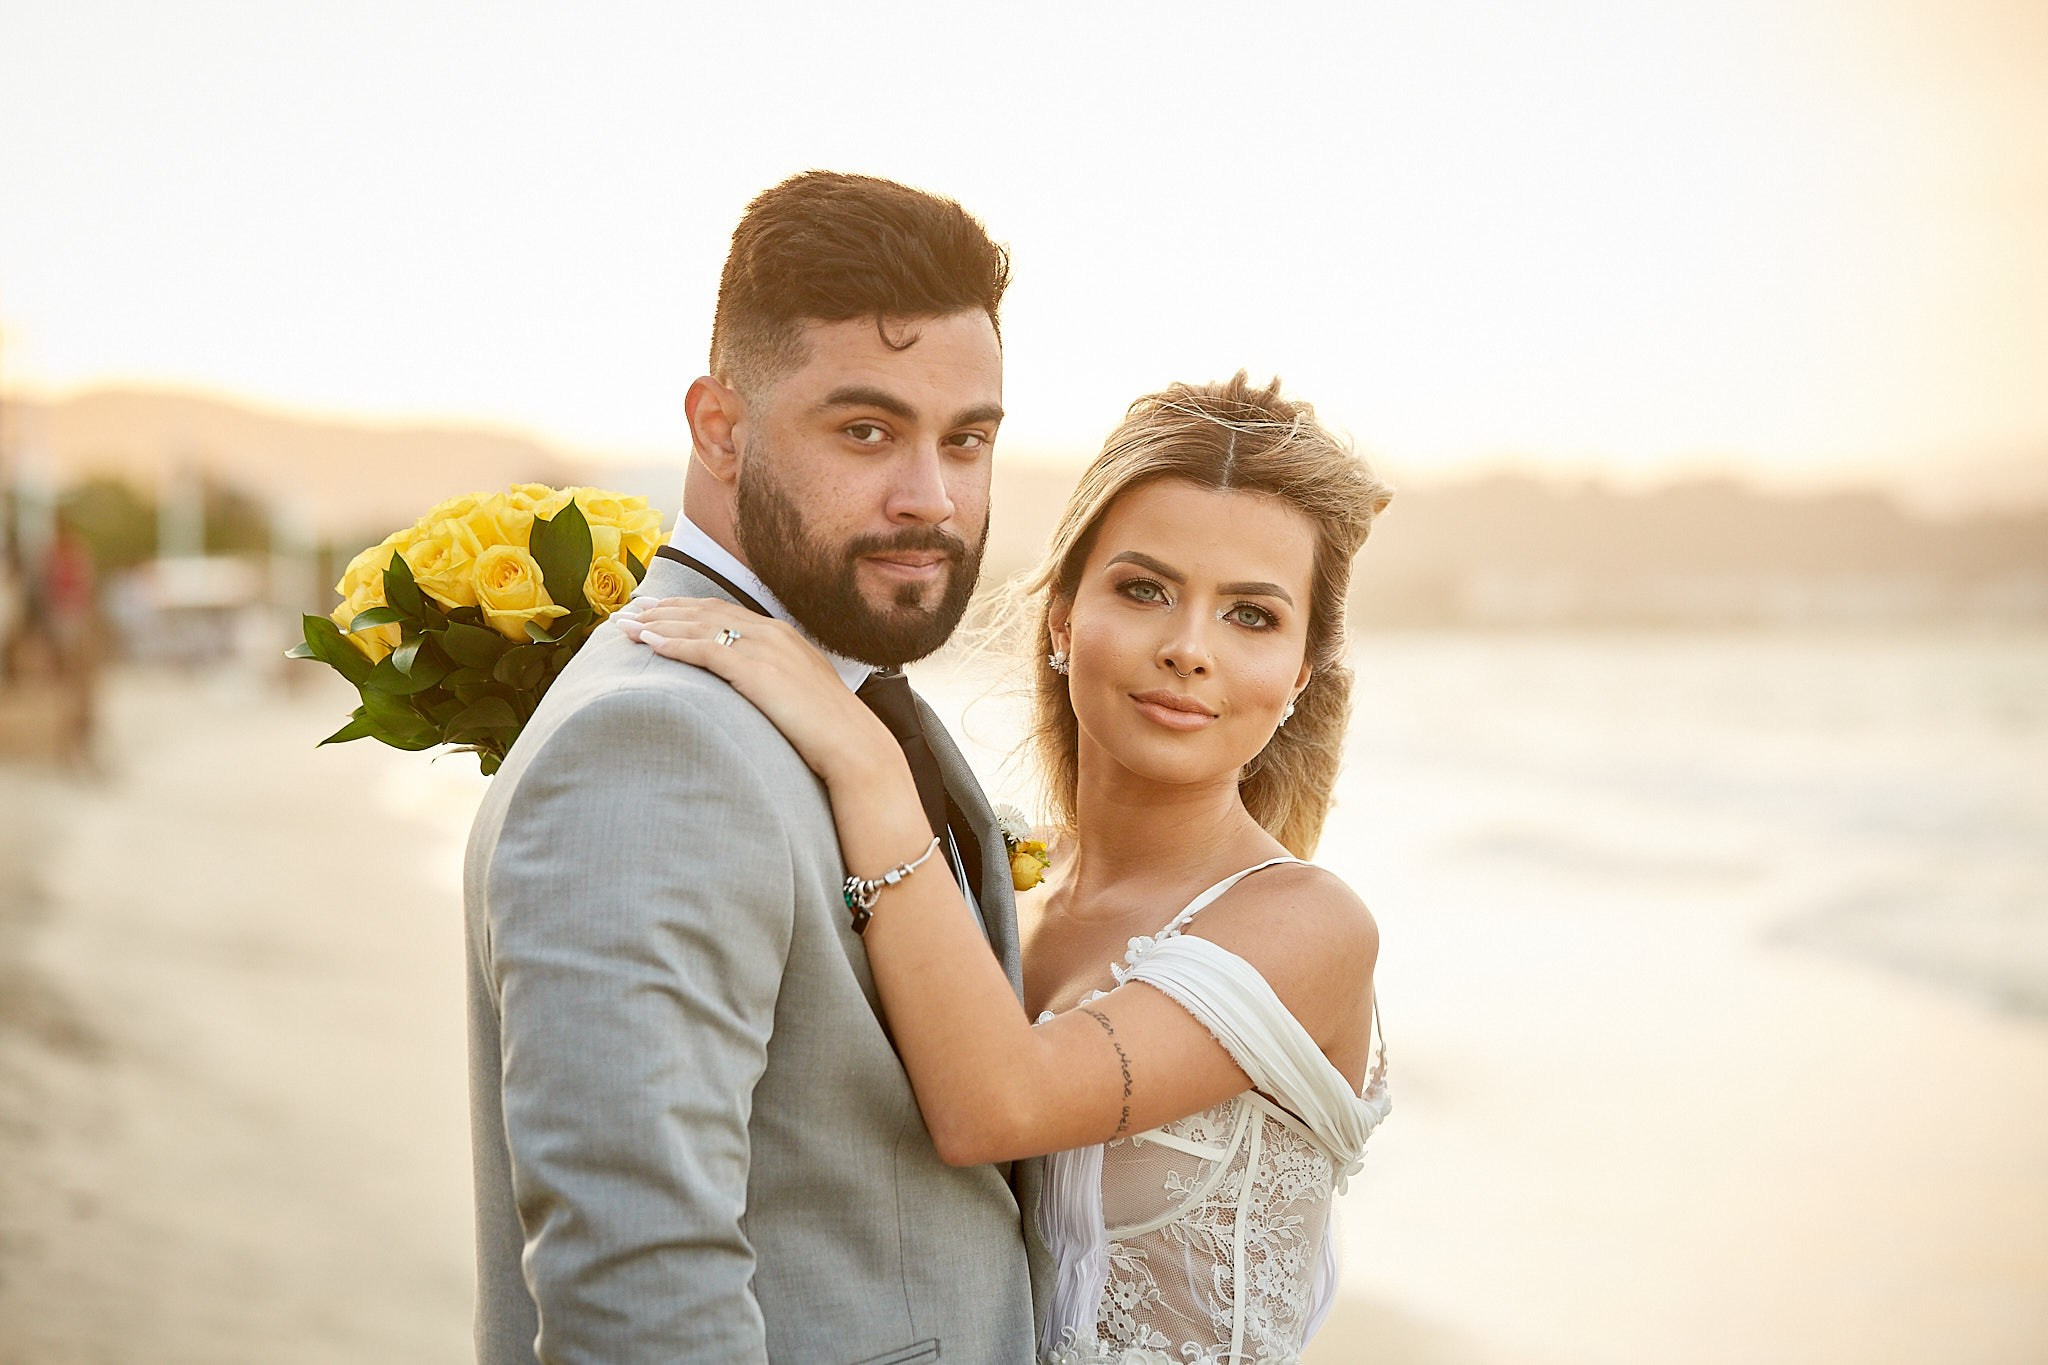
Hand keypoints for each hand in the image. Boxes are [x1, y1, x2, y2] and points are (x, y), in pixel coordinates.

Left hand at [619, 598, 899, 786]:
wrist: (852, 744)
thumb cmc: (828, 730)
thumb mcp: (800, 692)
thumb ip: (775, 680)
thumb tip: (752, 689)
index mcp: (782, 634)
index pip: (723, 611)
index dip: (685, 608)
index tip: (656, 609)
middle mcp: (771, 632)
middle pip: (704, 611)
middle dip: (662, 609)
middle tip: (628, 611)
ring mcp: (763, 648)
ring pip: (698, 625)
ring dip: (657, 623)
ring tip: (625, 626)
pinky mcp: (754, 669)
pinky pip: (704, 649)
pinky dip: (673, 643)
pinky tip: (649, 644)